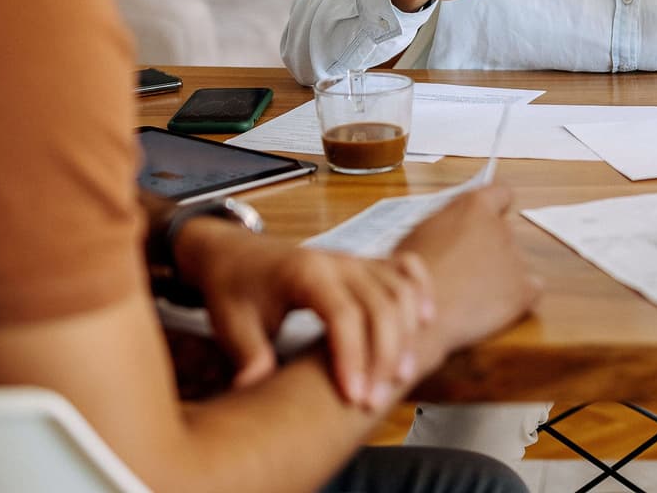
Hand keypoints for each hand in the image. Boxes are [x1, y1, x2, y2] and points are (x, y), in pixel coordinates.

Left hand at [174, 219, 433, 408]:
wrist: (233, 254)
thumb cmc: (233, 291)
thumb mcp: (230, 325)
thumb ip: (248, 356)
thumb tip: (254, 391)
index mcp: (304, 272)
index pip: (342, 315)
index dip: (352, 358)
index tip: (353, 398)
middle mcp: (336, 260)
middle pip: (380, 305)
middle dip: (384, 356)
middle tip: (374, 402)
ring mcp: (354, 258)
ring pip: (399, 290)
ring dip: (407, 333)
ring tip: (401, 377)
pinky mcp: (363, 263)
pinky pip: (404, 269)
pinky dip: (421, 290)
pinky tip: (426, 321)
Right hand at [395, 184, 540, 357]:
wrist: (418, 314)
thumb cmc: (407, 275)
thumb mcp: (417, 234)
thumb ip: (444, 226)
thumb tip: (449, 233)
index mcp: (473, 207)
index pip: (501, 192)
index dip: (497, 205)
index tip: (492, 217)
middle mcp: (500, 227)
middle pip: (503, 233)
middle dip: (489, 248)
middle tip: (464, 269)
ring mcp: (515, 258)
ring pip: (514, 262)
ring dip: (499, 274)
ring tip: (470, 294)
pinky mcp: (524, 290)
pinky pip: (530, 289)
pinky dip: (516, 297)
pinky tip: (491, 307)